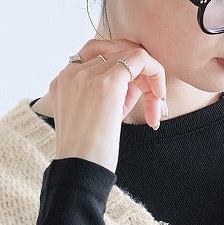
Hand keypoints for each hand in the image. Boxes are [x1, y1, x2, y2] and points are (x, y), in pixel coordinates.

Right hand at [45, 38, 166, 171]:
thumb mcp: (93, 119)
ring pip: (129, 55)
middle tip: (153, 102)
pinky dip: (156, 74)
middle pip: (114, 53)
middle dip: (138, 74)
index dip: (123, 78)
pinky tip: (159, 98)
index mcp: (64, 80)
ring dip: (149, 80)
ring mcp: (87, 75)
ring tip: (155, 108)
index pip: (99, 59)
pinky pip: (140, 59)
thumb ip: (108, 98)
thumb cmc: (88, 154)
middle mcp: (71, 72)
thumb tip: (133, 86)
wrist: (79, 171)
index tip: (133, 102)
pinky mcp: (106, 83)